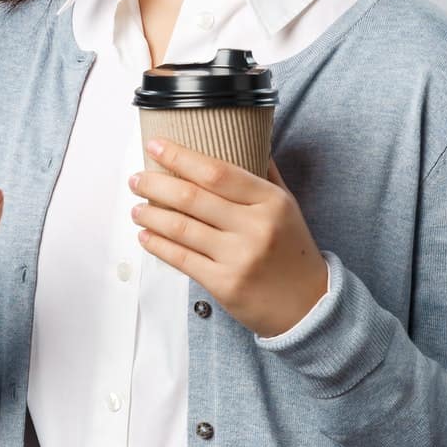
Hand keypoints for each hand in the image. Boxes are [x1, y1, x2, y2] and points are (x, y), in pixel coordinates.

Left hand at [129, 137, 328, 339]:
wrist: (310, 305)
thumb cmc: (292, 252)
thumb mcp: (287, 207)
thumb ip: (264, 175)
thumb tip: (245, 141)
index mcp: (270, 202)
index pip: (217, 172)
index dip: (181, 157)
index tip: (156, 147)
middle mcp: (255, 227)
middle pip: (193, 198)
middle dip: (156, 185)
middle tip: (137, 179)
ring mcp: (239, 257)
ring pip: (182, 228)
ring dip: (151, 215)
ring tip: (137, 208)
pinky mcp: (225, 284)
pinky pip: (182, 259)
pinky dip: (158, 245)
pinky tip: (146, 236)